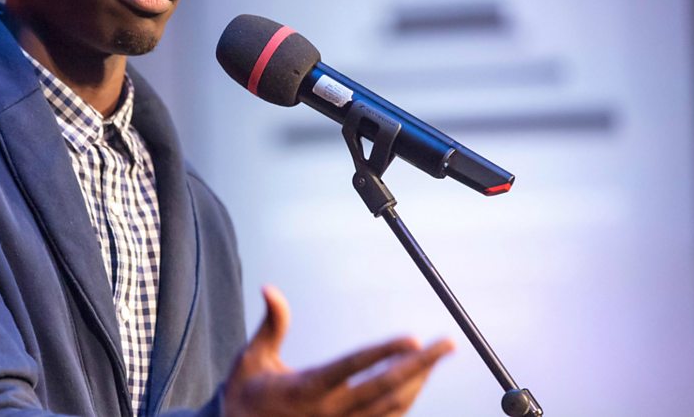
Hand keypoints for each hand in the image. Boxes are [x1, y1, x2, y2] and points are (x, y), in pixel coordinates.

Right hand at [222, 286, 453, 416]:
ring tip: (435, 358)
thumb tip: (270, 289)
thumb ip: (271, 323)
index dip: (385, 352)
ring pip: (392, 408)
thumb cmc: (247, 394)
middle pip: (385, 388)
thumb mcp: (253, 357)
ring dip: (418, 382)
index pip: (354, 367)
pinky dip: (406, 402)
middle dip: (421, 365)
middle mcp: (329, 412)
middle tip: (446, 345)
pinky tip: (417, 382)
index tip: (412, 338)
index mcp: (306, 388)